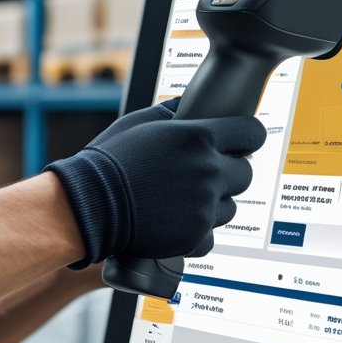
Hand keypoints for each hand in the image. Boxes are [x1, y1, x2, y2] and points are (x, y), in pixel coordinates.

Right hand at [44, 102, 264, 266]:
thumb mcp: (140, 122)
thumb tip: (190, 106)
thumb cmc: (110, 160)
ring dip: (212, 204)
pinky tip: (174, 222)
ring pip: (229, 207)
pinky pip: (211, 235)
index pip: (251, 133)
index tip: (240, 142)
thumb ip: (173, 112)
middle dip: (228, 173)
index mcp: (199, 137)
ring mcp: (204, 207)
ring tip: (181, 200)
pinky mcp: (195, 236)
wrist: (90, 205)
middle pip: (246, 173)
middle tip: (202, 175)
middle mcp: (208, 171)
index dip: (246, 137)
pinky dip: (196, 232)